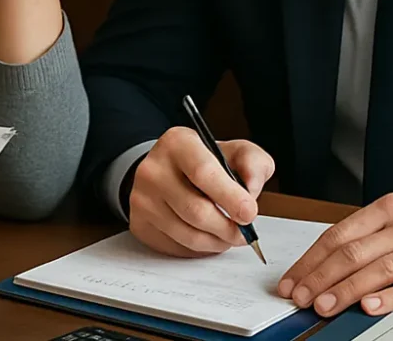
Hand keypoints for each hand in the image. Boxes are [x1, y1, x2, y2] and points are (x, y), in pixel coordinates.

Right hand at [128, 127, 274, 257]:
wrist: (169, 170)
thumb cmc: (206, 163)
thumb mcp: (235, 151)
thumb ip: (253, 163)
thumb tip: (252, 191)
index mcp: (177, 143)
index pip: (202, 173)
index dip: (230, 197)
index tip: (249, 213)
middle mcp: (153, 169)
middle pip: (195, 210)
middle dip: (227, 228)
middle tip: (244, 232)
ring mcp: (142, 198)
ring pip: (187, 234)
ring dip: (216, 242)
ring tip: (228, 235)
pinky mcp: (139, 223)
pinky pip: (175, 247)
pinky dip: (199, 249)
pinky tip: (207, 236)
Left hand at [278, 192, 392, 317]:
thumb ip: (369, 235)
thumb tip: (326, 262)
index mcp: (388, 207)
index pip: (339, 234)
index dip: (312, 259)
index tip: (293, 279)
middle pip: (353, 252)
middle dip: (320, 277)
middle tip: (300, 296)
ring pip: (378, 269)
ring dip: (346, 290)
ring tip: (324, 306)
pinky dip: (389, 297)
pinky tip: (369, 307)